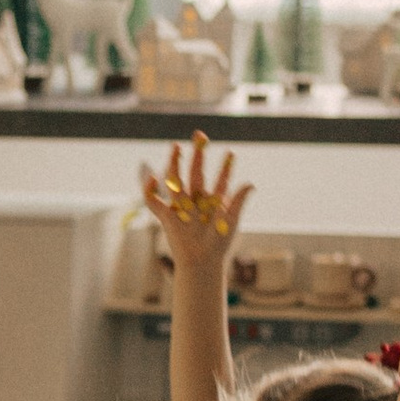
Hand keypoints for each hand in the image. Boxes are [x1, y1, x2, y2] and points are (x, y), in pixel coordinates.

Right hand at [140, 130, 253, 264]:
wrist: (201, 263)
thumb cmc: (217, 246)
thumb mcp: (231, 222)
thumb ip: (238, 202)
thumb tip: (250, 184)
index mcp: (213, 203)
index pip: (220, 181)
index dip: (225, 167)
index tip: (231, 153)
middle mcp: (196, 202)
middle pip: (195, 173)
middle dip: (197, 155)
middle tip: (200, 136)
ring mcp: (180, 208)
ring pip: (174, 181)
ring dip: (174, 163)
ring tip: (176, 147)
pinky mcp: (166, 217)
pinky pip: (153, 202)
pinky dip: (149, 190)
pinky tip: (151, 177)